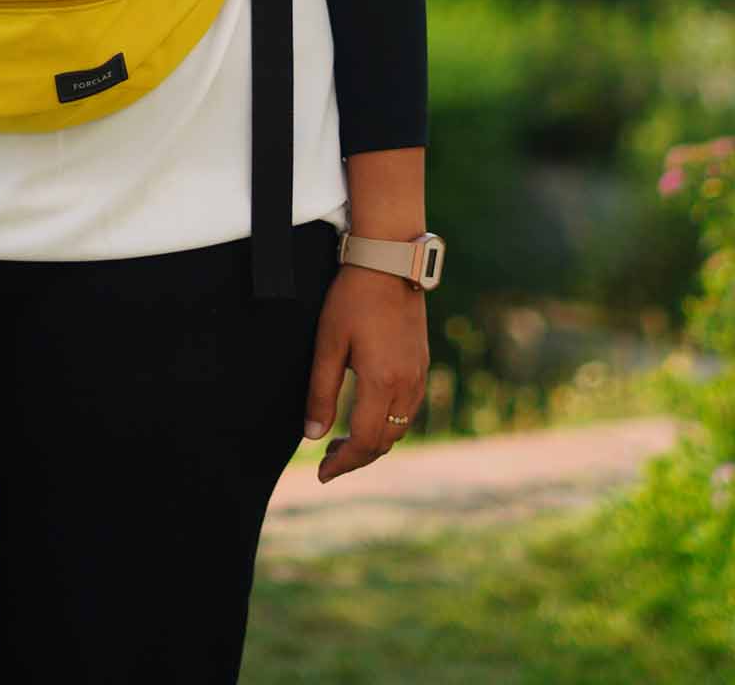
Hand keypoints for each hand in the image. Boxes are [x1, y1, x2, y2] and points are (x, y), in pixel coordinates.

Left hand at [301, 265, 427, 483]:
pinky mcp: (421, 363)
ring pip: (399, 429)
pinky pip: (407, 410)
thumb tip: (312, 436)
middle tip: (326, 459)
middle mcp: (407, 385)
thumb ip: (320, 392)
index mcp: (383, 383)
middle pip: (385, 442)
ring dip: (373, 442)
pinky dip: (387, 424)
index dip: (343, 463)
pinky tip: (367, 414)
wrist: (389, 261)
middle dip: (356, 457)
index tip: (321, 473)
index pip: (365, 442)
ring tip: (341, 440)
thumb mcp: (328, 343)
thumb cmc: (353, 298)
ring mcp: (418, 375)